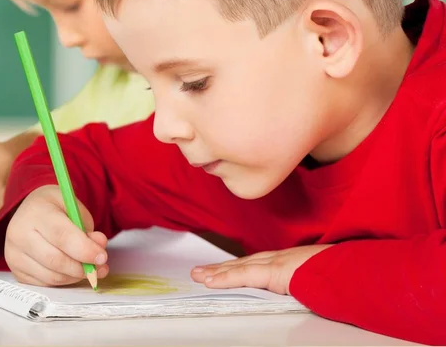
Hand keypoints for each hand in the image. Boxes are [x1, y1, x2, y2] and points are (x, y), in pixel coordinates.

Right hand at [4, 185, 108, 286]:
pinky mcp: (16, 271)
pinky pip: (45, 284)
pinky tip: (72, 271)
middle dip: (82, 267)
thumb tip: (99, 248)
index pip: (61, 236)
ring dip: (75, 276)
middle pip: (55, 260)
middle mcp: (19, 234)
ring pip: (51, 276)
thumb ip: (87, 227)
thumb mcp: (74, 207)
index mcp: (35, 212)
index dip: (84, 250)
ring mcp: (14, 255)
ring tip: (89, 268)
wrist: (31, 211)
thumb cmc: (54, 208)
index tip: (102, 257)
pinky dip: (64, 280)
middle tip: (100, 266)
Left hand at [191, 244, 331, 294]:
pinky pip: (244, 275)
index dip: (237, 268)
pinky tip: (209, 280)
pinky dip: (225, 278)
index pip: (257, 265)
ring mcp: (277, 262)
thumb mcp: (321, 281)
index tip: (222, 270)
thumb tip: (303, 294)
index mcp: (290, 262)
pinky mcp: (274, 271)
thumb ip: (307, 286)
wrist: (354, 271)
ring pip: (239, 268)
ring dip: (217, 272)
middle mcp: (280, 258)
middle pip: (243, 264)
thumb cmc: (343, 276)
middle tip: (201, 272)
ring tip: (198, 276)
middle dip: (221, 268)